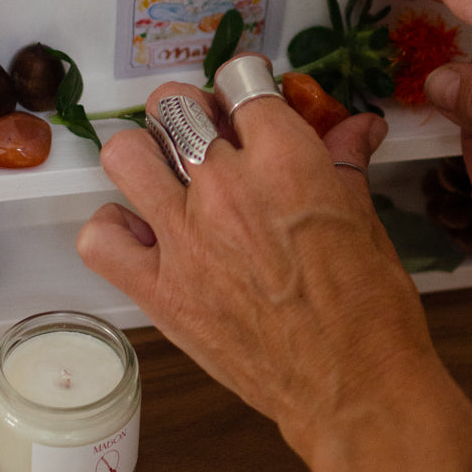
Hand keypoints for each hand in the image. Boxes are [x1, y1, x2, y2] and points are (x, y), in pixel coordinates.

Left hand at [77, 65, 471, 471]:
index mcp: (284, 158)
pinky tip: (143, 238)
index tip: (247, 106)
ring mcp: (183, 237)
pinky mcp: (158, 290)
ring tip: (166, 180)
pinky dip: (113, 231)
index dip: (245, 91)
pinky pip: (99, 237)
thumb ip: (345, 162)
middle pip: (175, 106)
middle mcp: (224, 186)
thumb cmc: (372, 310)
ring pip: (126, 153)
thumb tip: (357, 127)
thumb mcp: (364, 220)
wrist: (353, 389)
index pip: (240, 81)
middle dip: (191, 115)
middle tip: (209, 143)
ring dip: (144, 157)